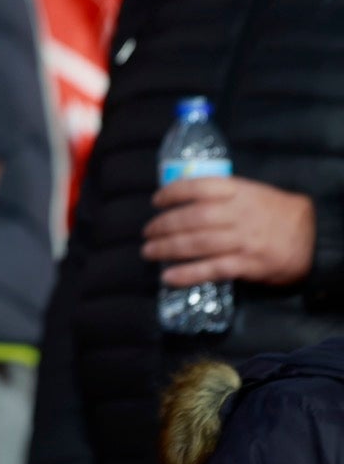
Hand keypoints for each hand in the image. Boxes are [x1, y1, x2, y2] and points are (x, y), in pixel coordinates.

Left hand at [142, 176, 314, 286]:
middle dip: (164, 225)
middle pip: (192, 218)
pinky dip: (187, 274)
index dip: (173, 192)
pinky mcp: (248, 264)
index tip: (156, 200)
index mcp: (239, 192)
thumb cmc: (278, 213)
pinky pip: (212, 269)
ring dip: (167, 248)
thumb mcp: (254, 193)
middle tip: (146, 232)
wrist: (316, 236)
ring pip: (197, 243)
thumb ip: (223, 195)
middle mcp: (239, 214)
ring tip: (148, 252)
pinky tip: (168, 276)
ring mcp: (243, 240)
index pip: (199, 187)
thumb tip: (184, 199)